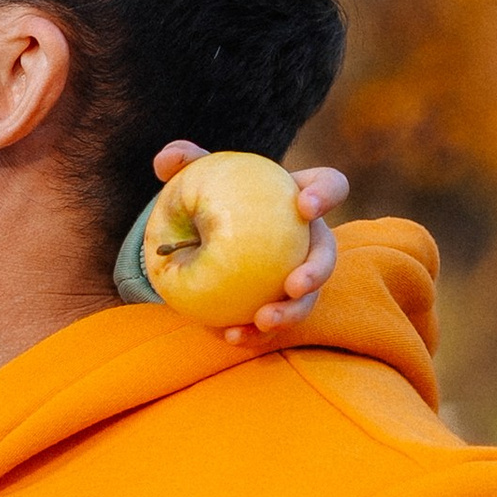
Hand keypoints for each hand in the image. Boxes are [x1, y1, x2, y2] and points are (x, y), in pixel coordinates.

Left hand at [150, 141, 351, 343]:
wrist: (198, 238)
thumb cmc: (207, 197)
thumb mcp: (194, 176)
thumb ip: (182, 160)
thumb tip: (167, 160)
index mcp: (298, 196)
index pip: (329, 186)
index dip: (326, 194)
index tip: (304, 207)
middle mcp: (307, 239)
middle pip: (326, 254)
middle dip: (316, 271)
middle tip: (293, 285)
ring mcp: (296, 275)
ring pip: (307, 298)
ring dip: (290, 312)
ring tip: (264, 320)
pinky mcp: (276, 304)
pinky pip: (271, 323)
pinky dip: (254, 333)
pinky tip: (232, 336)